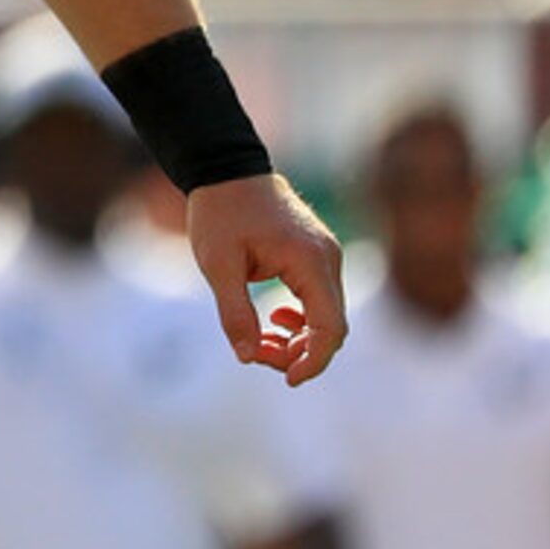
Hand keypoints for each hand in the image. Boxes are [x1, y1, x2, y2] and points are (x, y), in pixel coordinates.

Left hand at [184, 173, 346, 385]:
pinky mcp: (316, 255)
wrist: (225, 169)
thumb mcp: (217, 264)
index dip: (314, 360)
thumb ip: (234, 312)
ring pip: (326, 314)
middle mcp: (328, 259)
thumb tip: (247, 356)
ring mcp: (326, 256)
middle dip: (298, 352)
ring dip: (298, 337)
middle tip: (256, 355)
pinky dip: (301, 317)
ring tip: (259, 341)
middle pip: (331, 326)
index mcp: (310, 261)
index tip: (288, 379)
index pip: (330, 327)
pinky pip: (319, 298)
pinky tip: (276, 320)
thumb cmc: (219, 212)